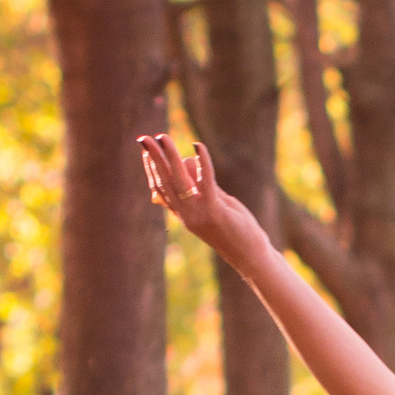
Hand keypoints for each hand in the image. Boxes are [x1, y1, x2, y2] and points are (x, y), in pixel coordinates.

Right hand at [138, 133, 269, 270]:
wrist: (250, 257)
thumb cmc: (236, 230)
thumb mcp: (217, 204)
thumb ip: (203, 185)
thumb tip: (188, 160)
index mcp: (184, 214)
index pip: (161, 190)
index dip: (152, 169)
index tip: (146, 151)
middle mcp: (186, 214)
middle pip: (165, 183)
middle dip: (154, 159)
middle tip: (143, 138)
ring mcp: (199, 214)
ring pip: (179, 181)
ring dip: (170, 156)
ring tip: (163, 137)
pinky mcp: (214, 212)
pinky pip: (205, 182)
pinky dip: (202, 162)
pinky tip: (198, 146)